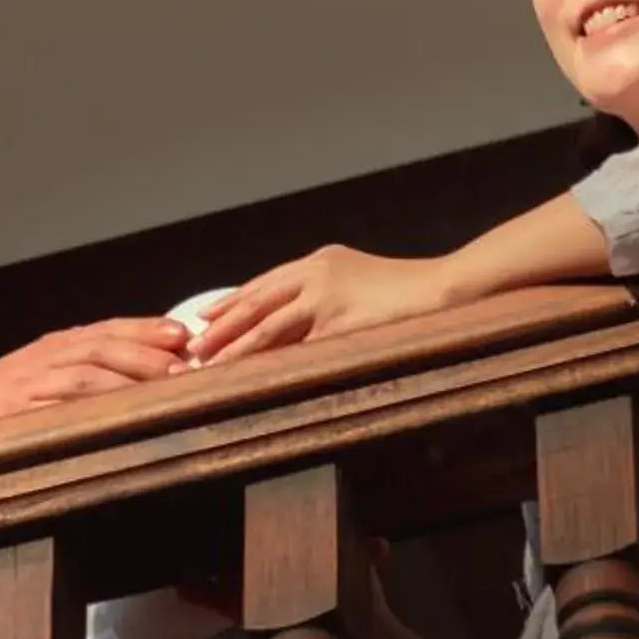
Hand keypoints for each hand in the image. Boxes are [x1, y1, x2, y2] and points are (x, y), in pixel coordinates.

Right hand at [0, 318, 191, 418]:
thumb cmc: (16, 395)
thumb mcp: (52, 369)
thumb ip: (94, 364)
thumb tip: (158, 364)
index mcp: (58, 343)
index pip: (107, 328)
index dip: (145, 328)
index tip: (181, 333)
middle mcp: (47, 356)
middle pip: (101, 347)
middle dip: (144, 354)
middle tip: (183, 365)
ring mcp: (33, 383)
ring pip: (85, 374)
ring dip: (126, 380)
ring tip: (161, 388)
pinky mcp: (21, 412)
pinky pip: (60, 407)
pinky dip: (91, 408)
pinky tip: (118, 414)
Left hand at [187, 246, 453, 362]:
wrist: (443, 288)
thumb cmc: (405, 290)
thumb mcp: (357, 279)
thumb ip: (324, 291)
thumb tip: (294, 319)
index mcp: (319, 261)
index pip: (263, 283)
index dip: (231, 302)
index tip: (203, 317)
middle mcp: (316, 274)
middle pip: (255, 302)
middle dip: (222, 326)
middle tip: (194, 347)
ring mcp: (326, 297)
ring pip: (267, 326)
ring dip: (236, 348)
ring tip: (211, 364)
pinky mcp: (340, 323)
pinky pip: (298, 348)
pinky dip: (271, 363)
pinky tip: (255, 377)